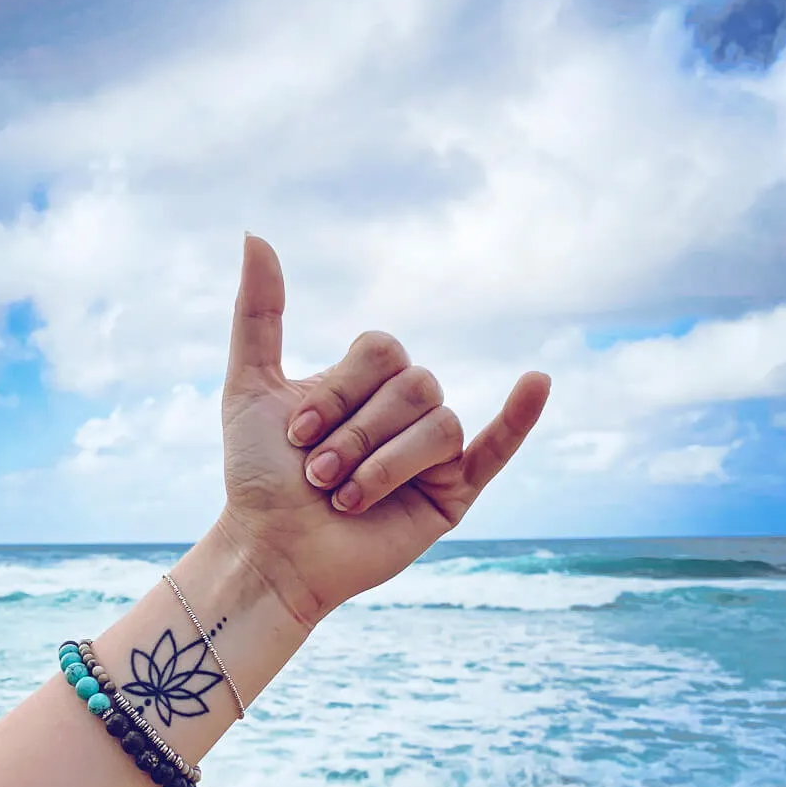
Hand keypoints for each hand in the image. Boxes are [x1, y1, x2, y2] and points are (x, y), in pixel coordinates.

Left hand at [217, 235, 549, 626]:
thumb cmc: (258, 477)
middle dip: (357, 434)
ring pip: (440, 423)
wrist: (272, 552)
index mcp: (366, 383)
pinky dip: (519, 418)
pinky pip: (497, 449)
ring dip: (383, 464)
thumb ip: (259, 315)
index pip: (384, 350)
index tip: (295, 434)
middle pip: (415, 385)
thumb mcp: (249, 386)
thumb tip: (256, 234)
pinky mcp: (453, 493)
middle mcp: (403, 411)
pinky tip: (536, 382)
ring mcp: (431, 452)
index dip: (341, 390)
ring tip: (343, 498)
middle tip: (315, 475)